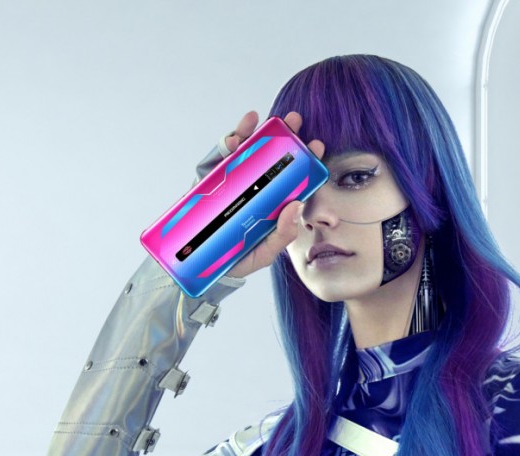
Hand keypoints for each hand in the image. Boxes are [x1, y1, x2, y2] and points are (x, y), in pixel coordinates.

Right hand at [223, 110, 324, 279]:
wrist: (203, 271)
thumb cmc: (240, 258)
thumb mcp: (267, 251)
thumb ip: (283, 234)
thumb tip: (296, 206)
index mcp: (270, 202)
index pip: (289, 176)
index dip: (303, 159)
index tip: (316, 145)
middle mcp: (252, 188)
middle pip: (268, 157)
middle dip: (281, 134)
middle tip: (293, 120)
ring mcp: (230, 184)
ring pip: (242, 152)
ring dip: (251, 133)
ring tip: (258, 121)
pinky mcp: (209, 184)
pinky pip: (216, 161)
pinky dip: (224, 146)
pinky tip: (234, 138)